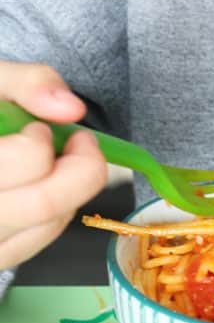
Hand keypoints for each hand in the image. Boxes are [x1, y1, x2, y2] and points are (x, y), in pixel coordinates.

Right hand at [0, 62, 107, 267]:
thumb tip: (71, 108)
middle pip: (45, 204)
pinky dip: (58, 209)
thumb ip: (30, 82)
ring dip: (70, 187)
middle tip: (76, 140)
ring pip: (50, 225)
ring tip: (53, 161)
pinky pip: (41, 240)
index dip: (42, 139)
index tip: (40, 126)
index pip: (24, 162)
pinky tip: (43, 185)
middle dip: (80, 165)